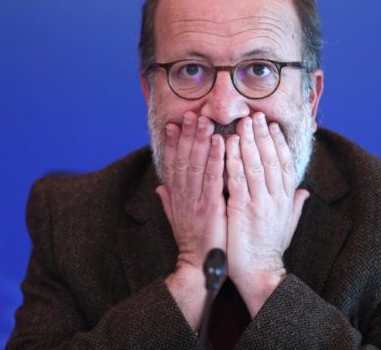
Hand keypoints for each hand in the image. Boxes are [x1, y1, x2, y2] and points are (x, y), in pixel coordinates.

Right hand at [156, 112, 226, 275]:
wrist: (199, 267)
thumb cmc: (193, 243)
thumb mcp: (177, 219)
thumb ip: (168, 201)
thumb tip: (160, 186)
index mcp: (176, 197)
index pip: (172, 164)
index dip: (171, 143)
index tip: (172, 124)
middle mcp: (183, 195)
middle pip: (182, 158)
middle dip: (186, 134)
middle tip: (190, 113)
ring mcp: (195, 200)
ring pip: (196, 164)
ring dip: (200, 140)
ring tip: (204, 120)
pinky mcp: (210, 207)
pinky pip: (213, 178)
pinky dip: (216, 159)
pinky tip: (220, 142)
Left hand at [225, 112, 308, 315]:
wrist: (260, 274)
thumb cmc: (270, 250)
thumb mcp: (288, 225)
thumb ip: (296, 205)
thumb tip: (305, 191)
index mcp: (286, 200)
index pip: (285, 164)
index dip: (279, 143)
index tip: (272, 126)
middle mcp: (276, 198)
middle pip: (271, 159)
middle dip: (262, 135)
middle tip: (256, 115)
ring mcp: (261, 203)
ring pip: (256, 164)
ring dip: (248, 141)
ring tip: (243, 123)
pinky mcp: (243, 210)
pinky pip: (238, 179)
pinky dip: (233, 160)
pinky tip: (227, 145)